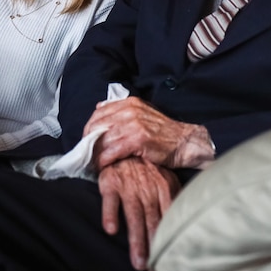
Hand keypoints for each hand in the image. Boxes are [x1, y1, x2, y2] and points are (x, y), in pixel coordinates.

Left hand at [85, 96, 214, 169]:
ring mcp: (133, 124)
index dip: (89, 129)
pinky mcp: (137, 139)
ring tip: (92, 164)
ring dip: (95, 154)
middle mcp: (129, 111)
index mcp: (129, 103)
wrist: (185, 143)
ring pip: (103, 140)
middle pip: (97, 126)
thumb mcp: (142, 114)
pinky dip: (104, 160)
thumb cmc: (163, 133)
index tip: (86, 142)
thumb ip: (122, 111)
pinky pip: (112, 151)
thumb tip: (99, 108)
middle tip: (86, 155)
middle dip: (89, 143)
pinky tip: (102, 167)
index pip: (98, 113)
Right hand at [98, 157, 179, 270]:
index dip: (168, 241)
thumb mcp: (166, 180)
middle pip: (152, 222)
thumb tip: (184, 223)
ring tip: (138, 261)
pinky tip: (111, 230)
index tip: (168, 262)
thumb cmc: (147, 168)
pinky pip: (110, 201)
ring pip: (134, 216)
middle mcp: (148, 190)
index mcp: (165, 189)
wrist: (125, 146)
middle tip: (153, 269)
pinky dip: (110, 214)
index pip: (168, 219)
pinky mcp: (111, 182)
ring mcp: (129, 186)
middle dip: (153, 247)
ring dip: (136, 239)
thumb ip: (173, 200)